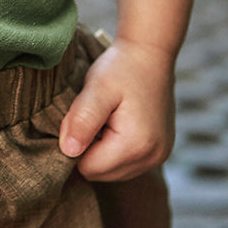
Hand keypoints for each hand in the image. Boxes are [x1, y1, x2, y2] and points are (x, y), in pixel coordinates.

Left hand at [58, 37, 175, 181]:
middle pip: (102, 173)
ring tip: (106, 117)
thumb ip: (81, 120)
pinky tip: (117, 122)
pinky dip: (116, 148)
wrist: (150, 53)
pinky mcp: (160, 152)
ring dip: (103, 149)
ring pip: (114, 171)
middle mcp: (152, 158)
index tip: (80, 118)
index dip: (76, 145)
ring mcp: (158, 157)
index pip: (89, 168)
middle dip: (90, 149)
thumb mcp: (97, 87)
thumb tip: (67, 151)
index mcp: (135, 145)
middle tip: (93, 115)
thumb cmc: (121, 67)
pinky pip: (128, 163)